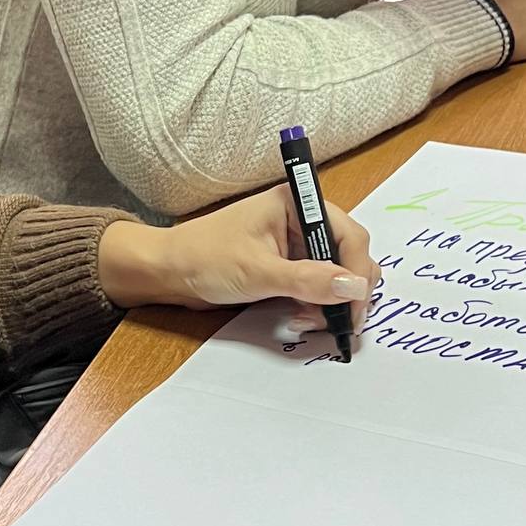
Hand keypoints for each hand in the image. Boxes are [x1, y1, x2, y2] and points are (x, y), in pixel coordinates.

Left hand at [97, 182, 377, 318]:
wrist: (168, 273)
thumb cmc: (205, 258)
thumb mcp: (258, 271)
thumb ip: (308, 280)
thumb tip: (355, 288)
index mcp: (297, 204)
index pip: (348, 235)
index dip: (357, 271)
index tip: (355, 305)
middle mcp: (302, 220)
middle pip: (349, 254)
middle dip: (346, 290)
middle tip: (337, 322)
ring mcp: (296, 245)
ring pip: (337, 274)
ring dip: (332, 301)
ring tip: (309, 320)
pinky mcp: (289, 266)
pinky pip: (319, 286)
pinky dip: (318, 304)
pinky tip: (301, 318)